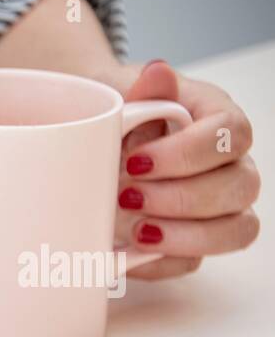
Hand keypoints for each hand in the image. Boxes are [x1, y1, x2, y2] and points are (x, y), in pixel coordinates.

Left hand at [108, 60, 260, 278]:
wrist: (93, 142)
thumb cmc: (119, 117)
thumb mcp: (124, 96)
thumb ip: (144, 91)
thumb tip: (157, 74)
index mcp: (217, 121)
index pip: (232, 135)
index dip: (187, 153)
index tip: (136, 160)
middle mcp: (229, 166)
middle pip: (241, 188)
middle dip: (182, 197)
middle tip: (127, 196)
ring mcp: (217, 208)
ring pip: (235, 231)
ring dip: (184, 235)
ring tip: (134, 229)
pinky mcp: (191, 242)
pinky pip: (193, 263)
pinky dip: (161, 261)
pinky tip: (129, 252)